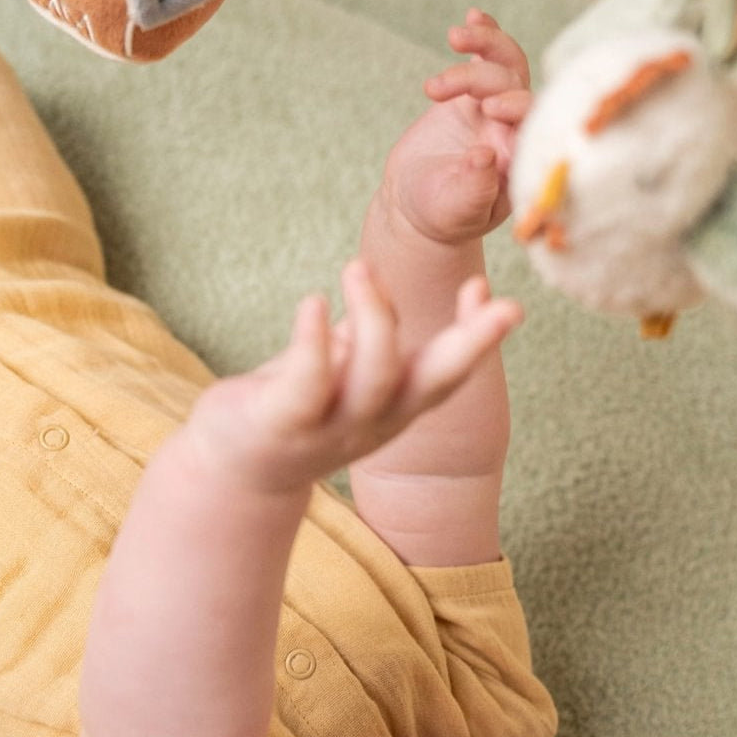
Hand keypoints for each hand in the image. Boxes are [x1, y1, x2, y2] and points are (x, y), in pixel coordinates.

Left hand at [187, 260, 521, 494]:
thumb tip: (384, 288)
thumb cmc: (296, 406)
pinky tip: (311, 303)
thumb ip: (366, 335)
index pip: (448, 373)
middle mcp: (374, 421)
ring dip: (375, 318)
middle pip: (433, 385)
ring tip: (359, 266)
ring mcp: (331, 428)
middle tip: (499, 297)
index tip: (491, 292)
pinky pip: (307, 384)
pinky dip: (313, 341)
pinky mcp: (282, 424)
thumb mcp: (342, 371)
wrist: (236, 470)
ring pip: (374, 379)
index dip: (477, 337)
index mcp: (395, 406)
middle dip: (471, 344)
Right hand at [381, 10, 531, 245]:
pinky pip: (488, 58)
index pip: (534, 125)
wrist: (417, 205)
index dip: (519, 108)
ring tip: (455, 36)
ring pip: (506, 65)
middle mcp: (515, 132)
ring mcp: (497, 110)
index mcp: (519, 162)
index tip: (489, 110)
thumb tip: (487, 155)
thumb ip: (473, 189)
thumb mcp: (453, 210)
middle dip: (485, 78)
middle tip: (439, 90)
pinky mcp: (476, 94)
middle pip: (516, 88)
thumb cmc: (440, 216)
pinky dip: (484, 36)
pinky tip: (472, 17)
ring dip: (485, 44)